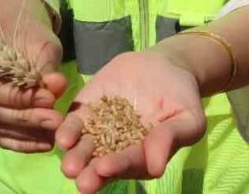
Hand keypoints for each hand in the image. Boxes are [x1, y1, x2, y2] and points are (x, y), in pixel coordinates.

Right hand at [0, 0, 68, 152]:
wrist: (16, 37)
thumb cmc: (27, 38)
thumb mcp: (40, 45)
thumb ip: (46, 66)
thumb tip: (58, 85)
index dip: (20, 97)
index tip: (50, 99)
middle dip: (27, 119)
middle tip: (56, 120)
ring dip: (26, 134)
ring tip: (54, 134)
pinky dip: (22, 142)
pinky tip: (44, 143)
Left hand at [56, 49, 206, 192]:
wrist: (164, 65)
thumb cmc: (180, 96)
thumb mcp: (186, 117)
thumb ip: (170, 138)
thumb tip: (157, 168)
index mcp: (142, 157)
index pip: (129, 164)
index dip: (119, 166)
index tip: (106, 168)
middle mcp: (117, 149)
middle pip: (101, 164)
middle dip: (92, 174)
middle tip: (82, 182)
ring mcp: (99, 130)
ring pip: (84, 148)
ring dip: (76, 157)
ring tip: (69, 166)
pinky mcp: (86, 110)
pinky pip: (74, 124)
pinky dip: (67, 131)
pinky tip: (62, 137)